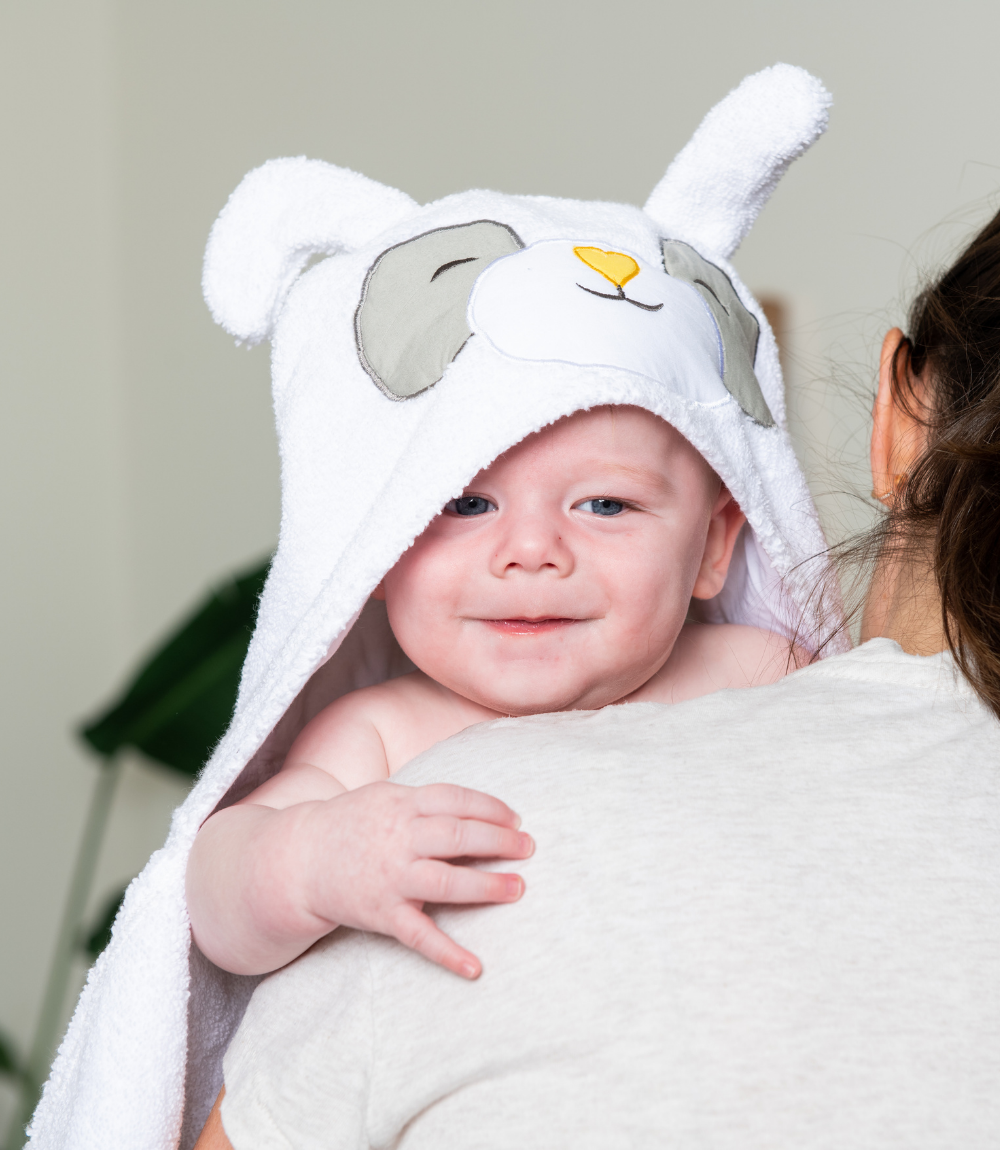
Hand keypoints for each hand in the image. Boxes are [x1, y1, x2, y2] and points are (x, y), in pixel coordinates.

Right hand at [297, 781, 532, 977]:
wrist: (297, 859)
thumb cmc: (352, 824)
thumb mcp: (385, 798)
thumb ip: (426, 803)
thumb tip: (480, 810)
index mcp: (401, 804)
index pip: (455, 800)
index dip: (490, 808)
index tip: (516, 818)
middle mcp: (398, 839)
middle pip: (457, 836)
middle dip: (498, 841)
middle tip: (529, 848)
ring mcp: (390, 878)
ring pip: (446, 883)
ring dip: (486, 886)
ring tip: (518, 888)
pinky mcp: (381, 914)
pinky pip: (419, 936)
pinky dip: (448, 954)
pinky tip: (475, 967)